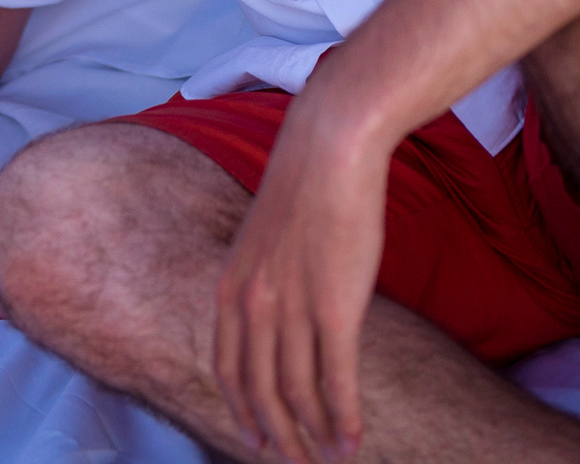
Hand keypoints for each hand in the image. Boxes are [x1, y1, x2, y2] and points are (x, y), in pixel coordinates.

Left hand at [209, 94, 386, 462]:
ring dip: (314, 434)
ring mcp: (290, 308)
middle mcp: (251, 304)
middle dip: (277, 436)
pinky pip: (335, 379)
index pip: (227, 367)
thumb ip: (262, 276)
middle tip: (293, 462)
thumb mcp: (263, 236)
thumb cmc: (304, 184)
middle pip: (259, 391)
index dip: (241, 409)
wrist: (328, 147)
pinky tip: (352, 439)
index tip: (255, 437)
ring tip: (330, 459)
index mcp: (229, 286)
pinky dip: (343, 416)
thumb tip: (277, 306)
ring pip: (297, 393)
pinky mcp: (333, 308)